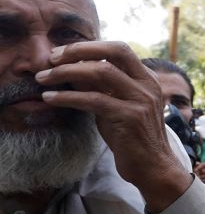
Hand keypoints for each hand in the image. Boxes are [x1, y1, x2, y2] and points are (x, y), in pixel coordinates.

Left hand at [37, 42, 191, 211]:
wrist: (152, 167)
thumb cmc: (132, 137)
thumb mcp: (119, 105)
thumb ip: (104, 87)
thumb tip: (73, 69)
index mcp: (147, 79)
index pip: (118, 49)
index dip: (88, 46)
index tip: (62, 53)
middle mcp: (147, 85)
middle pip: (113, 52)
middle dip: (78, 50)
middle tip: (51, 59)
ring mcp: (140, 100)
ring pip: (100, 72)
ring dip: (66, 72)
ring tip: (43, 79)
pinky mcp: (129, 117)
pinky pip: (93, 99)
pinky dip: (67, 97)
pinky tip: (50, 99)